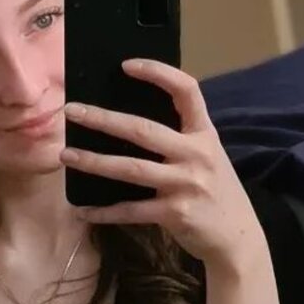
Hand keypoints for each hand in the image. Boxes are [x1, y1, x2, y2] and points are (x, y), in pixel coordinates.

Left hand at [60, 58, 267, 275]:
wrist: (237, 238)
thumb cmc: (216, 193)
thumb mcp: (208, 157)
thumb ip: (181, 140)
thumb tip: (131, 125)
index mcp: (204, 134)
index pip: (186, 90)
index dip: (158, 72)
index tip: (126, 64)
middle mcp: (196, 155)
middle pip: (143, 130)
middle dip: (103, 119)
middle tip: (72, 111)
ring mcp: (185, 184)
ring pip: (131, 169)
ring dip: (94, 162)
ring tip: (66, 155)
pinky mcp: (175, 214)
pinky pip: (131, 210)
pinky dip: (105, 212)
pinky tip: (83, 211)